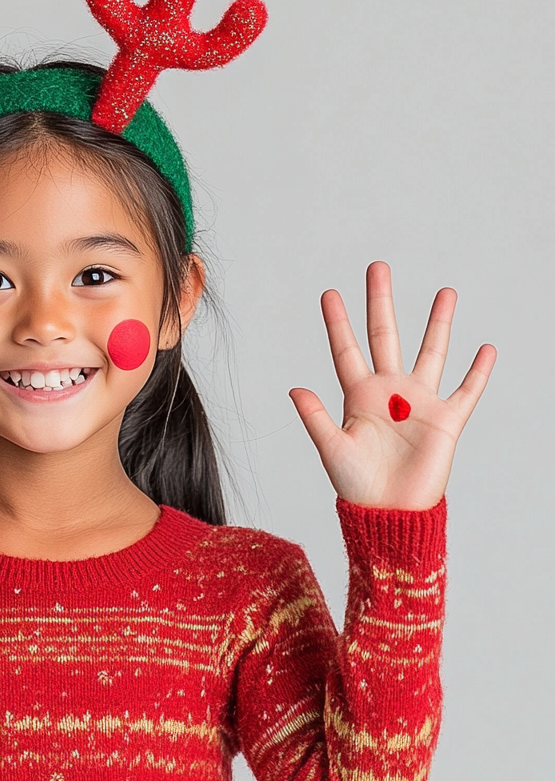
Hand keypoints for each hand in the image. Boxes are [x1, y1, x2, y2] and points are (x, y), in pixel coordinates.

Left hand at [289, 261, 495, 509]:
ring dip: (438, 323)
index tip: (329, 293)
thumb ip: (315, 417)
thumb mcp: (332, 448)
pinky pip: (466, 391)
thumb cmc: (356, 485)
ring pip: (431, 352)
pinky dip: (478, 372)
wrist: (389, 513)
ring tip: (445, 292)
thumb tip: (294, 389)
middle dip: (381, 302)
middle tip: (378, 267)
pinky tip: (486, 348)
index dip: (338, 322)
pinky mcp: (446, 421)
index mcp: (357, 394)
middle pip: (385, 335)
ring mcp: (418, 403)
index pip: (346, 349)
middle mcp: (388, 391)